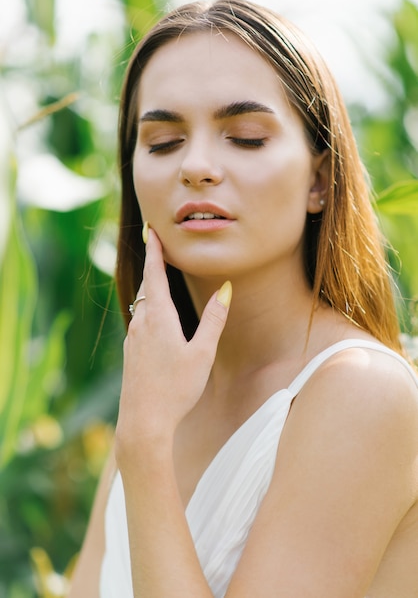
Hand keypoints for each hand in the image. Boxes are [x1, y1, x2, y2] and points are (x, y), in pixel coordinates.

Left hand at [115, 227, 231, 463]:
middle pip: (147, 287)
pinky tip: (157, 321)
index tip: (151, 229)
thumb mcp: (202, 353)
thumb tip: (225, 290)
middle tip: (160, 248)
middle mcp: (140, 323)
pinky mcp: (129, 353)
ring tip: (161, 279)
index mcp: (158, 318)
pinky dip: (149, 311)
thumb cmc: (176, 388)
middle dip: (154, 267)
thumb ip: (213, 319)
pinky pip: (139, 322)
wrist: (143, 420)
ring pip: (142, 306)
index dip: (155, 250)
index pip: (155, 274)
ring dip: (151, 290)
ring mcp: (132, 338)